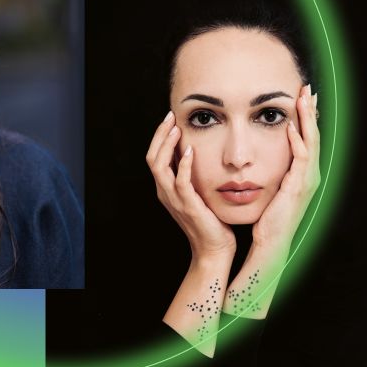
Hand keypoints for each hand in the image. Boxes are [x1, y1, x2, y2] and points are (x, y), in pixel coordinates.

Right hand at [146, 111, 235, 259]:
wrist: (214, 249)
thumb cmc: (210, 220)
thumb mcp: (197, 194)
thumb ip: (192, 176)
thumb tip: (197, 153)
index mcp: (165, 189)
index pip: (154, 157)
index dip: (159, 137)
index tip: (170, 119)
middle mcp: (165, 193)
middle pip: (152, 158)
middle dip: (160, 135)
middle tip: (170, 116)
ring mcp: (174, 200)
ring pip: (160, 167)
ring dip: (167, 145)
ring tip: (176, 129)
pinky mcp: (188, 206)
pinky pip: (180, 182)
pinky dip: (183, 164)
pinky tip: (190, 150)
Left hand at [253, 84, 321, 252]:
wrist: (271, 241)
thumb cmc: (268, 217)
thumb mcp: (272, 188)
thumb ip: (273, 171)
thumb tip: (260, 155)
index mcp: (304, 173)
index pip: (308, 138)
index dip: (307, 117)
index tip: (302, 97)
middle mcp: (310, 174)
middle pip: (314, 135)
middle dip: (310, 111)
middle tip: (307, 88)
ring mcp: (307, 180)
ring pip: (311, 142)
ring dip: (306, 119)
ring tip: (302, 98)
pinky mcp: (298, 186)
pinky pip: (301, 158)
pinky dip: (297, 141)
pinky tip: (291, 127)